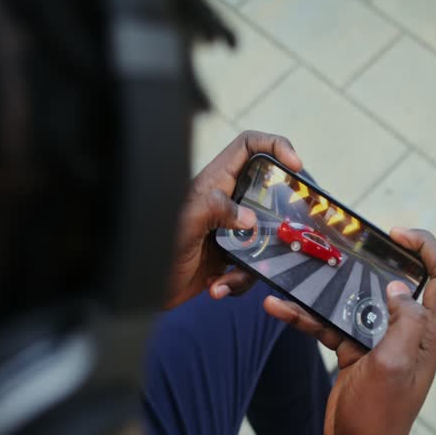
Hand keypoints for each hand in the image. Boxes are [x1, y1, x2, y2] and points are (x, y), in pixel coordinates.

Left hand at [162, 130, 303, 309]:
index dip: (274, 145)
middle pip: (267, 195)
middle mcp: (226, 203)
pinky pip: (251, 268)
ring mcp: (230, 231)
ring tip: (226, 277)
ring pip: (266, 238)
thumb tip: (251, 221)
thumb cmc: (153, 248)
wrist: (141, 289)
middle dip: (279, 216)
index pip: (249, 147)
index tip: (295, 164)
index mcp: (215, 183)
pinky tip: (216, 287)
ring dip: (253, 263)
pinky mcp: (229, 259)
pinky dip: (238, 282)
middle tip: (286, 232)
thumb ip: (217, 210)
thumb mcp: (186, 221)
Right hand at [263, 228, 435, 434]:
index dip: (428, 248)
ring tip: (304, 274)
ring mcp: (380, 342)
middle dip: (374, 260)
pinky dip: (307, 317)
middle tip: (348, 246)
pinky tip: (280, 309)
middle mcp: (408, 333)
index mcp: (428, 333)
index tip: (398, 234)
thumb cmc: (381, 417)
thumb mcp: (393, 365)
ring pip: (357, 301)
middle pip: (400, 282)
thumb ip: (402, 323)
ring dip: (329, 290)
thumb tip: (400, 288)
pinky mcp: (354, 353)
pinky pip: (330, 326)